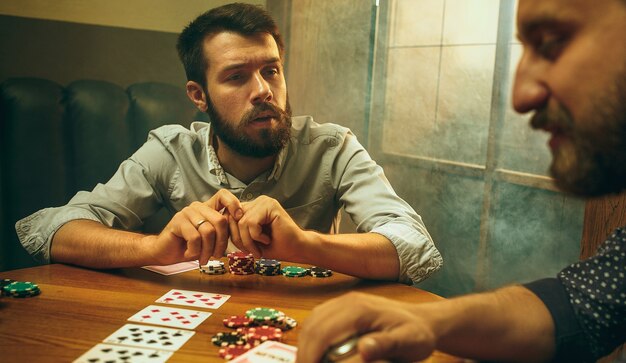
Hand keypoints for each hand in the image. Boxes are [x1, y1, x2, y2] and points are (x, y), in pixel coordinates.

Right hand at [149, 189, 242, 264]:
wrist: (165, 252)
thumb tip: (241, 231)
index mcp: (207, 208)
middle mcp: (198, 207)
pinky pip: (195, 237)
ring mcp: (187, 213)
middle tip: (216, 256)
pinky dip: (195, 250)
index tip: (239, 218)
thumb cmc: (190, 246)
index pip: (223, 195)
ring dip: (208, 250)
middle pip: (220, 220)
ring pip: (208, 231)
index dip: (234, 204)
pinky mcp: (177, 222)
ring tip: (203, 259)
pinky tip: (190, 254)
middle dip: (221, 243)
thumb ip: (222, 231)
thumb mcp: (210, 238)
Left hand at [229, 195, 306, 259]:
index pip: (228, 217)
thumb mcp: (249, 239)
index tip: (246, 249)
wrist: (296, 250)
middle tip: (253, 251)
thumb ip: (236, 230)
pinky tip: (267, 239)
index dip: (233, 236)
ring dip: (248, 241)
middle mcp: (257, 201)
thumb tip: (220, 225)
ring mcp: (264, 201)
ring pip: (241, 222)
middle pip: (232, 219)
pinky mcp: (270, 205)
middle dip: (239, 239)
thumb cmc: (275, 246)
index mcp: (251, 208)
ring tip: (260, 249)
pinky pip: (251, 222)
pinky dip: (256, 236)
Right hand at [297, 292, 436, 362]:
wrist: (423, 320)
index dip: (311, 353)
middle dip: (304, 351)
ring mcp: (344, 302)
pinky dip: (312, 337)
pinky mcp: (343, 308)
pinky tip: (316, 353)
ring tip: (308, 362)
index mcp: (360, 309)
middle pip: (313, 325)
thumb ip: (387, 345)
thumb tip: (363, 350)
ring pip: (312, 321)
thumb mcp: (410, 342)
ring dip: (305, 344)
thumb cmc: (417, 333)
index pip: (324, 330)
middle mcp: (348, 301)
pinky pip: (319, 320)